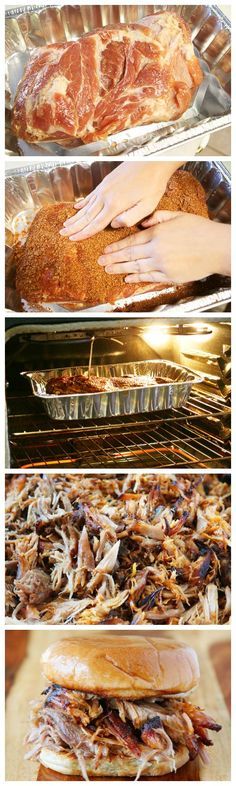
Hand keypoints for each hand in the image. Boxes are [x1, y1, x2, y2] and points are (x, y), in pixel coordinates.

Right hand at [59, 161, 181, 239]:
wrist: (152, 162)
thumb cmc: (153, 185)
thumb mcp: (147, 206)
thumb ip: (130, 218)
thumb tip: (113, 225)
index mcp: (115, 206)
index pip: (95, 224)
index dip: (83, 233)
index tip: (72, 239)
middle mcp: (106, 197)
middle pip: (86, 216)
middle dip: (74, 227)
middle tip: (62, 234)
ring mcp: (104, 189)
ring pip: (86, 207)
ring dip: (75, 216)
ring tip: (65, 224)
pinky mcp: (106, 182)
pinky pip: (91, 195)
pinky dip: (82, 203)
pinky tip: (76, 207)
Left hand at [97, 212, 230, 282]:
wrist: (217, 248)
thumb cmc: (200, 230)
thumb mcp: (177, 215)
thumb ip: (158, 217)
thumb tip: (142, 222)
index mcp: (156, 233)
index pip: (130, 241)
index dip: (116, 247)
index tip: (106, 250)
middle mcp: (156, 250)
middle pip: (129, 256)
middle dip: (112, 259)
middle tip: (100, 262)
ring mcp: (162, 265)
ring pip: (136, 268)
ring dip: (120, 270)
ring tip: (109, 271)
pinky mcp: (170, 276)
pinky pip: (149, 278)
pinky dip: (137, 278)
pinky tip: (128, 278)